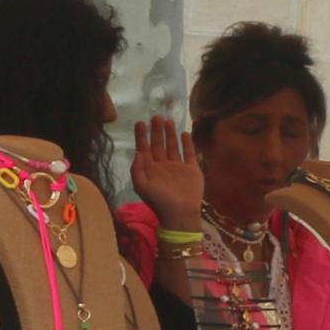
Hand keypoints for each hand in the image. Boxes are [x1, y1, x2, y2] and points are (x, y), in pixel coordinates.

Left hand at [130, 116, 202, 232]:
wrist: (180, 213)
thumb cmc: (159, 201)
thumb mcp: (141, 186)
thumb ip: (137, 169)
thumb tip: (137, 151)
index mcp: (150, 169)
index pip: (144, 148)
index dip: (142, 136)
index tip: (140, 123)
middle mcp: (163, 165)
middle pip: (158, 144)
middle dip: (156, 131)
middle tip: (155, 117)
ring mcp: (178, 167)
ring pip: (173, 146)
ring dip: (170, 134)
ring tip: (168, 120)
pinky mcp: (192, 169)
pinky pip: (189, 153)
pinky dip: (187, 143)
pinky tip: (184, 133)